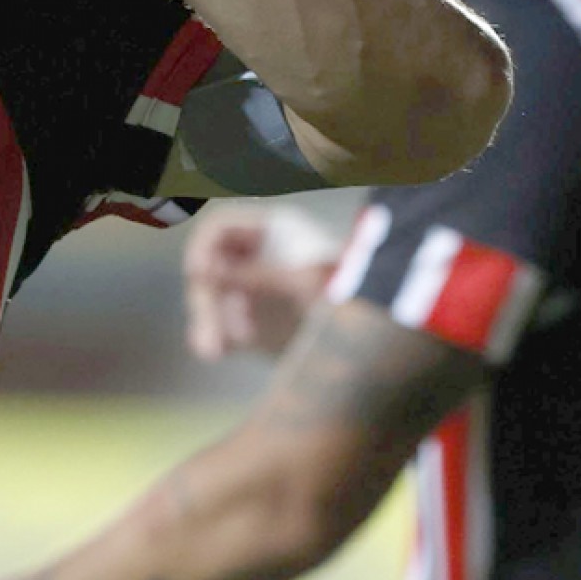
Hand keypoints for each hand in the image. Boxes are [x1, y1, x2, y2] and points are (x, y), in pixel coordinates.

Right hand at [184, 203, 339, 359]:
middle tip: (207, 332)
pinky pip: (220, 328)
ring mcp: (252, 292)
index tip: (198, 272)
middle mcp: (257, 258)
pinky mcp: (250, 327)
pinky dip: (215, 339)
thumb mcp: (306, 284)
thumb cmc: (353, 300)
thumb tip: (206, 269)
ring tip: (212, 351)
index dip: (205, 245)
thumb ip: (256, 276)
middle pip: (211, 267)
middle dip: (206, 299)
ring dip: (206, 323)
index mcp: (274, 233)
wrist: (382, 351)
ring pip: (210, 300)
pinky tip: (214, 352)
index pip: (223, 227)